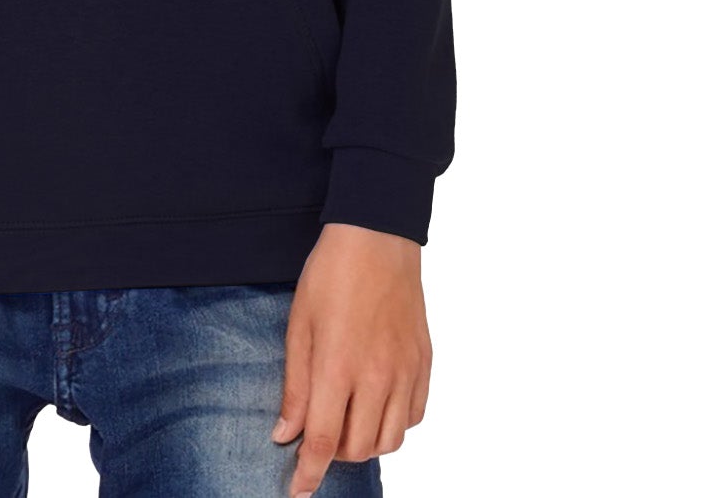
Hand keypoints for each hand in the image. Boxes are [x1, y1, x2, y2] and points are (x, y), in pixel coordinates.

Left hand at [273, 223, 431, 496]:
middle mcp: (377, 378)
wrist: (377, 239)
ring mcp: (406, 373)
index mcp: (338, 368)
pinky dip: (394, 423)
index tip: (298, 491)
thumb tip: (285, 433)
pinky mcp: (424, 364)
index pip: (322, 442)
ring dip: (365, 442)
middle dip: (334, 453)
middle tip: (318, 432)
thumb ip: (294, 385)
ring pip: (390, 441)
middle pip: (358, 448)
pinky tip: (376, 402)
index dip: (308, 473)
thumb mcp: (298, 325)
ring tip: (346, 419)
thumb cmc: (330, 276)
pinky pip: (414, 417)